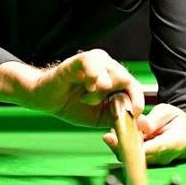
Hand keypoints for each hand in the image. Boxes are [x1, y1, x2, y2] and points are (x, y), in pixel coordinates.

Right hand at [29, 49, 144, 126]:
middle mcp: (108, 66)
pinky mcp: (79, 60)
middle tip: (103, 108)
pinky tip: (88, 87)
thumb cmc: (74, 106)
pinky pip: (93, 63)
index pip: (134, 86)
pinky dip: (94, 76)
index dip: (137, 101)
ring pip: (114, 73)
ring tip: (87, 99)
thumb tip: (138, 124)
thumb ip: (118, 118)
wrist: (47, 100)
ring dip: (102, 93)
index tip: (133, 116)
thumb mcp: (100, 117)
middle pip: (126, 79)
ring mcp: (95, 62)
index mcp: (115, 79)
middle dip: (118, 100)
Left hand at [103, 103, 185, 164]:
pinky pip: (134, 157)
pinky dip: (125, 148)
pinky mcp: (149, 162)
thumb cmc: (177, 121)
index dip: (133, 146)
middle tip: (108, 136)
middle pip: (139, 157)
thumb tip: (140, 124)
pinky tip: (117, 137)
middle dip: (122, 147)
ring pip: (135, 159)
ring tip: (111, 135)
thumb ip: (154, 119)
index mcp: (173, 143)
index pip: (151, 148)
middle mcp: (164, 157)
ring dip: (121, 147)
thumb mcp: (168, 112)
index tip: (119, 140)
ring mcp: (157, 162)